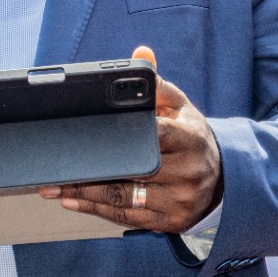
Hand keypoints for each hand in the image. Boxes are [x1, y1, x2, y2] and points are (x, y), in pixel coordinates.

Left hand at [40, 47, 222, 232]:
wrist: (224, 179)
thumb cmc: (191, 137)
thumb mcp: (181, 108)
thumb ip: (157, 84)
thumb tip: (140, 54)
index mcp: (189, 138)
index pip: (152, 135)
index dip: (122, 136)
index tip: (89, 135)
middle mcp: (187, 171)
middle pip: (132, 171)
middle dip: (90, 170)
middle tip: (54, 166)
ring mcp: (179, 199)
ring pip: (125, 198)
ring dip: (84, 194)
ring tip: (53, 187)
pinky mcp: (172, 222)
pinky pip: (129, 218)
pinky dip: (97, 210)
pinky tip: (73, 202)